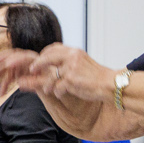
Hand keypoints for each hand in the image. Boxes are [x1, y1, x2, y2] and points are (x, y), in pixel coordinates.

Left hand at [0, 44, 114, 102]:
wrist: (111, 84)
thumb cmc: (98, 77)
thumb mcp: (84, 63)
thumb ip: (71, 62)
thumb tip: (58, 66)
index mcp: (75, 52)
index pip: (54, 48)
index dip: (44, 55)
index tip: (39, 61)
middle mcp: (72, 57)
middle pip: (47, 57)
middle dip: (38, 65)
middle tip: (32, 71)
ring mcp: (70, 68)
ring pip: (51, 75)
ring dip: (47, 84)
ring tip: (48, 89)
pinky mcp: (71, 80)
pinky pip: (57, 87)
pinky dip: (57, 92)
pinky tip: (60, 94)